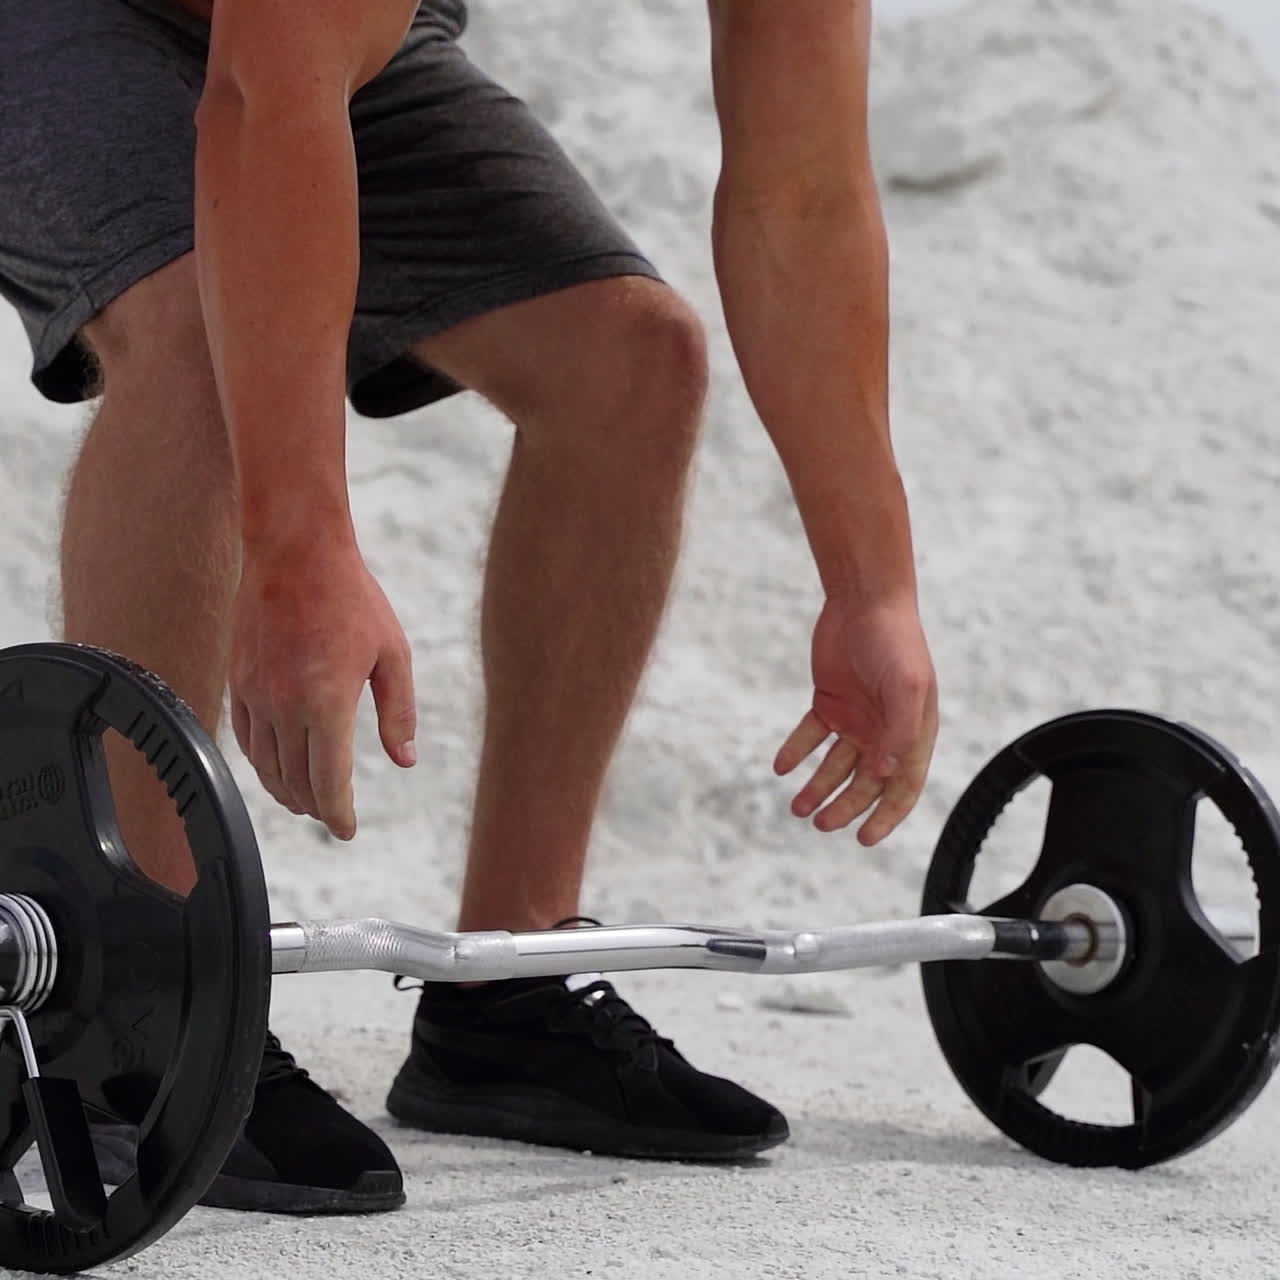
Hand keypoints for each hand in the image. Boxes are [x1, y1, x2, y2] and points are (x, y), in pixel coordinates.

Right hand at [229, 539, 416, 839]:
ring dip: (286, 792)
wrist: (294, 552)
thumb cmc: (352, 599)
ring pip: (266, 766)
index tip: (347, 830)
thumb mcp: (392, 655)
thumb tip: (405, 760)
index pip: (329, 781)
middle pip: (296, 781)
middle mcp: (286, 706)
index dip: (338, 814)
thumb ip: (399, 713)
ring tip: (306, 801)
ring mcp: (256, 695)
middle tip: (332, 817)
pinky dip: (262, 764)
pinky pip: (246, 739)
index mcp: (328, 703)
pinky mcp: (239, 682)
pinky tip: (278, 767)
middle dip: (316, 807)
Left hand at [775, 594, 937, 845]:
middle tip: (819, 823)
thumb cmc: (894, 640)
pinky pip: (810, 736)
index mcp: (913, 732)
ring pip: (834, 765)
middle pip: (864, 782)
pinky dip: (796, 752)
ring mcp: (856, 717)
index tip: (864, 840)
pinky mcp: (829, 701)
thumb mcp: (906, 687)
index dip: (886, 816)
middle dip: (844, 807)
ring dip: (818, 787)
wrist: (863, 599)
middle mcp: (885, 730)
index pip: (902, 787)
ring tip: (798, 807)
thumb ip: (900, 732)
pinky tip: (782, 767)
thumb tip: (884, 774)